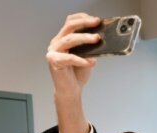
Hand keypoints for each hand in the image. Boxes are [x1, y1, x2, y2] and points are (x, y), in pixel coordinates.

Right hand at [46, 13, 100, 132]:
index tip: (96, 20)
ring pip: (69, 39)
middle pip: (69, 27)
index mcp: (64, 38)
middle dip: (84, 24)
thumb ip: (91, 47)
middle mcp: (57, 43)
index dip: (82, 18)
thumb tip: (102, 39)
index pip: (70, 22)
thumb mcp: (88, 56)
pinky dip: (81, 59)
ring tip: (96, 39)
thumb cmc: (78, 73)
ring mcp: (54, 51)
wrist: (71, 90)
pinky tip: (90, 62)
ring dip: (84, 38)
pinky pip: (68, 58)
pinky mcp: (54, 62)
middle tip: (96, 24)